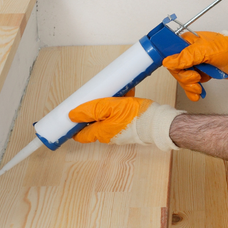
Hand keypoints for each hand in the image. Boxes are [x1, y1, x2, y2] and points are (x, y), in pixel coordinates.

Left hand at [68, 96, 183, 150]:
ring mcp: (119, 131)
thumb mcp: (110, 107)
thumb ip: (90, 110)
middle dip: (92, 111)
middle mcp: (108, 135)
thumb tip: (72, 115)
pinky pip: (118, 115)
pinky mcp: (129, 126)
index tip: (68, 118)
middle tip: (92, 98)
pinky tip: (124, 93)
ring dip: (107, 105)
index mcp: (101, 132)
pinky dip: (118, 105)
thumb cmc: (136, 116)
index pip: (80, 134)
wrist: (159, 122)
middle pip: (94, 123)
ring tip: (112, 92)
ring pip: (107, 117)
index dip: (73, 126)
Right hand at [162, 20, 227, 100]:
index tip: (180, 72)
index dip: (174, 66)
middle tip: (195, 79)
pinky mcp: (201, 73)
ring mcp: (195, 64)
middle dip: (185, 78)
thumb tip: (168, 61)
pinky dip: (193, 91)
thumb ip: (186, 57)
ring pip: (184, 79)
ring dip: (190, 86)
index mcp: (186, 42)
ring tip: (198, 88)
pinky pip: (192, 84)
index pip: (171, 55)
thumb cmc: (227, 48)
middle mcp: (188, 53)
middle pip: (177, 70)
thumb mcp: (204, 50)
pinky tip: (197, 94)